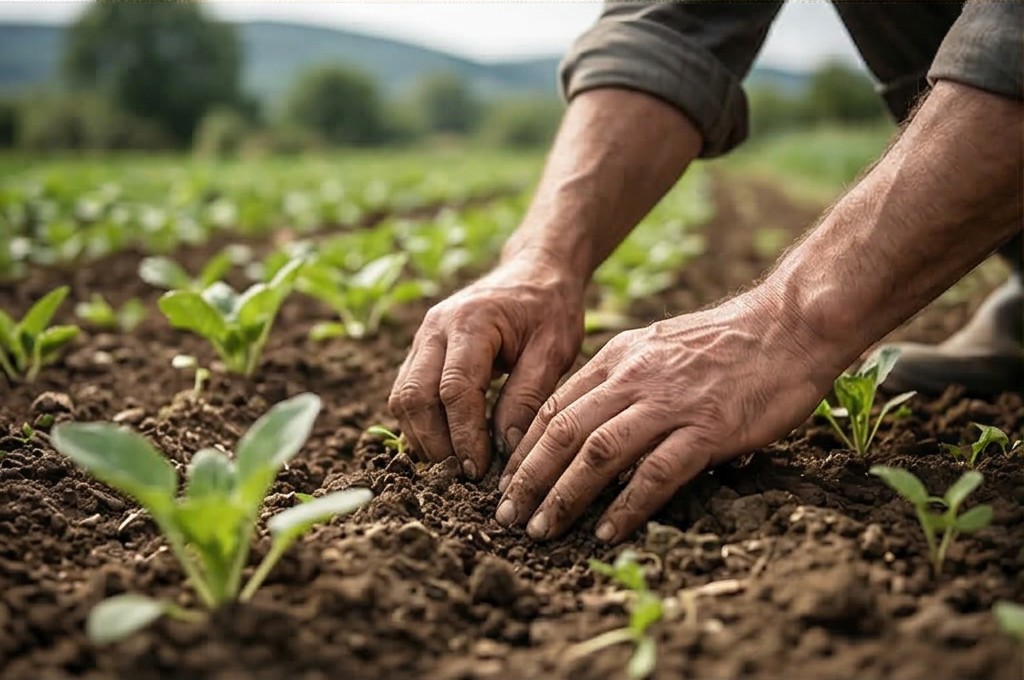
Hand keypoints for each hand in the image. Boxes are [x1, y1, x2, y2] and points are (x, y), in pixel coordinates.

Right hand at [389, 256, 584, 479]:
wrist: (534, 271)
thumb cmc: (550, 308)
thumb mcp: (554, 349)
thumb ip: (528, 396)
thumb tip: (505, 447)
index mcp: (471, 322)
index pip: (455, 390)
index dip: (464, 436)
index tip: (480, 470)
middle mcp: (436, 328)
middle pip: (415, 396)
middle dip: (436, 443)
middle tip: (464, 477)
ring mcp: (422, 338)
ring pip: (403, 398)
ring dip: (424, 437)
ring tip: (456, 466)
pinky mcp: (421, 351)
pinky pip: (407, 393)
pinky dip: (421, 424)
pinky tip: (448, 445)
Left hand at [493, 289, 836, 542]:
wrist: (791, 323)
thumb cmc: (729, 341)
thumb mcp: (660, 346)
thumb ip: (625, 377)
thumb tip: (595, 418)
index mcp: (619, 358)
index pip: (554, 407)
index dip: (523, 448)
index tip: (507, 481)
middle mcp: (634, 378)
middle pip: (563, 432)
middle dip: (528, 479)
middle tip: (507, 516)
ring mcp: (669, 403)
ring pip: (597, 453)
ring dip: (563, 496)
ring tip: (541, 530)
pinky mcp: (706, 429)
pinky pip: (655, 474)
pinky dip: (625, 506)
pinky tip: (606, 532)